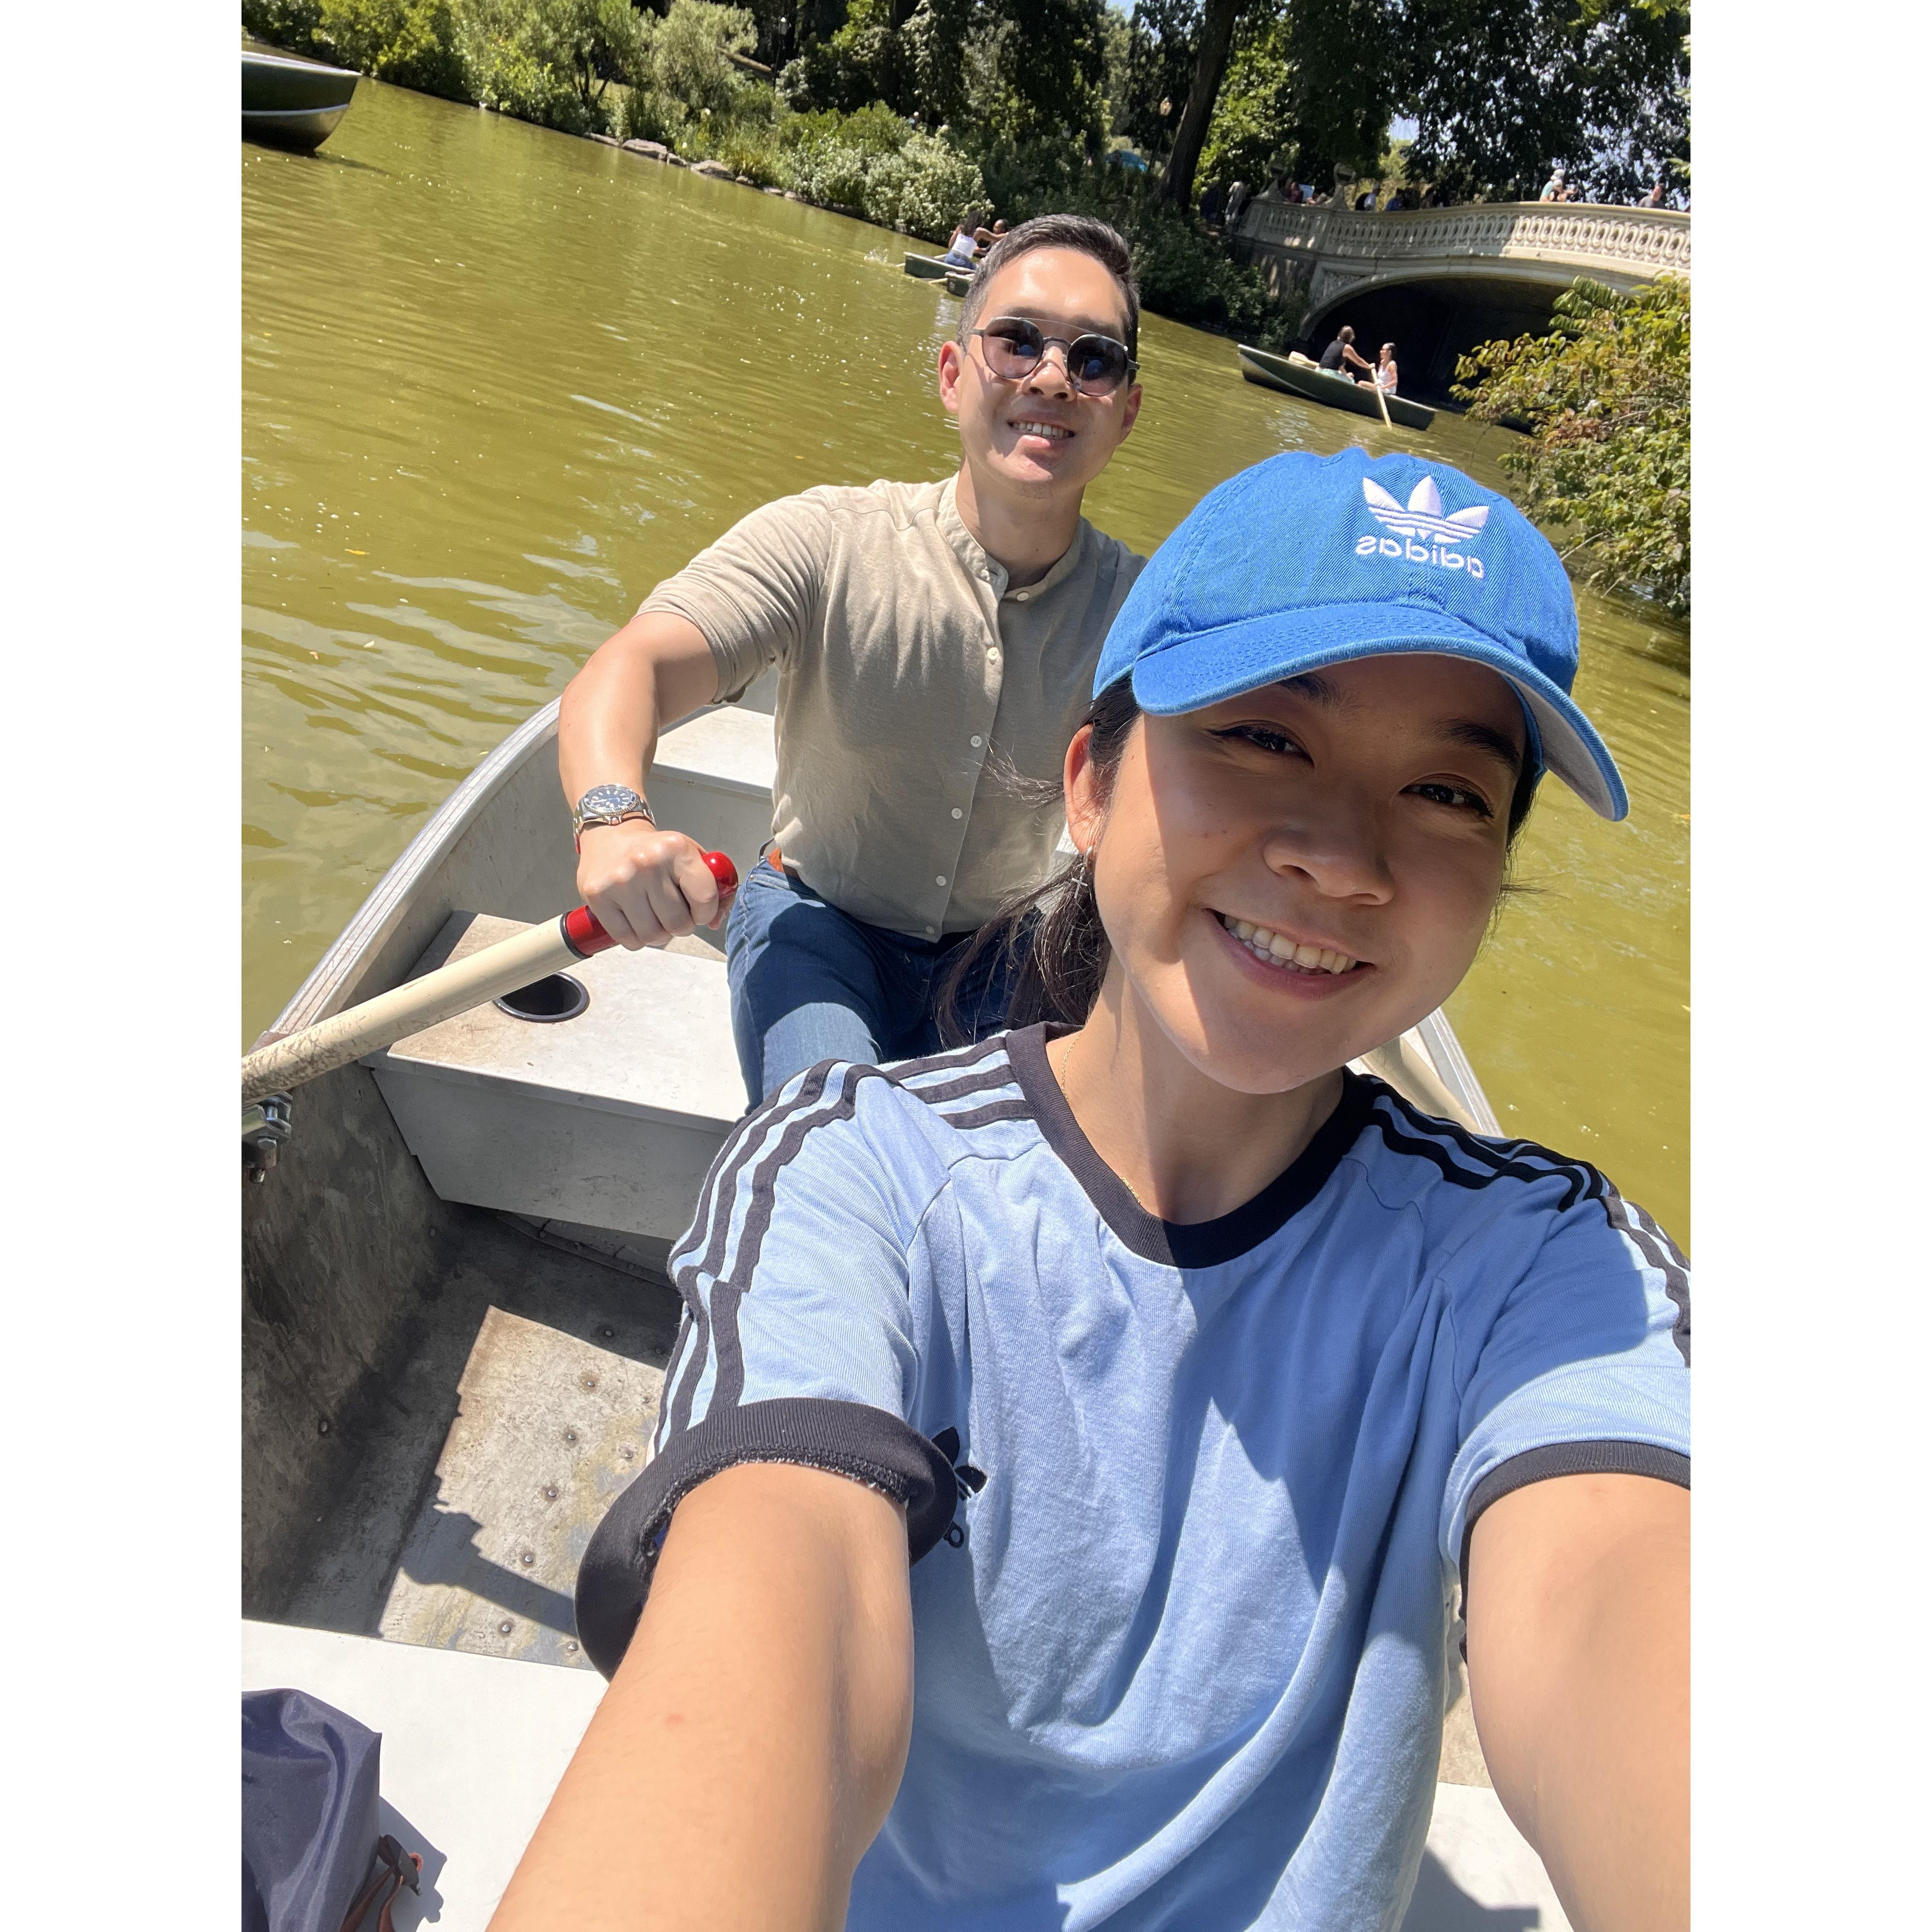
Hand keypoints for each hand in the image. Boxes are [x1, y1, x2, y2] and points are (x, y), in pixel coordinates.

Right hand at [576, 820, 728, 948]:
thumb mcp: (688, 855)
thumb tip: (715, 921)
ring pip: (653, 936)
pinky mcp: (597, 896)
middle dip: (681, 926)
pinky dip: (636, 939)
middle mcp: (647, 863)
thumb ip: (712, 886)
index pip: (705, 899)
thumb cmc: (654, 851)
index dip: (705, 913)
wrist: (611, 836)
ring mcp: (620, 881)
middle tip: (673, 914)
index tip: (698, 911)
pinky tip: (636, 923)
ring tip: (655, 918)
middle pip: (678, 923)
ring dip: (659, 935)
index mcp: (676, 849)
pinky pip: (627, 939)